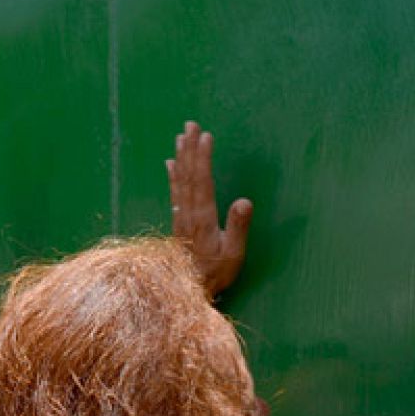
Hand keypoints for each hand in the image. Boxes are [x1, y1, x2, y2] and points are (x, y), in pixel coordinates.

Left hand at [167, 120, 251, 296]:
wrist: (187, 291)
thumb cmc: (215, 274)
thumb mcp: (233, 255)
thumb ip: (238, 227)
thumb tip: (245, 201)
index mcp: (203, 218)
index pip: (203, 181)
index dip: (203, 158)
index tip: (206, 136)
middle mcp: (188, 214)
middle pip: (188, 175)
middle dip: (189, 148)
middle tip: (190, 124)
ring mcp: (180, 217)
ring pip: (179, 181)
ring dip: (180, 156)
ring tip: (181, 136)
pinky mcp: (177, 222)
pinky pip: (174, 193)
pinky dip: (172, 176)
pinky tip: (170, 163)